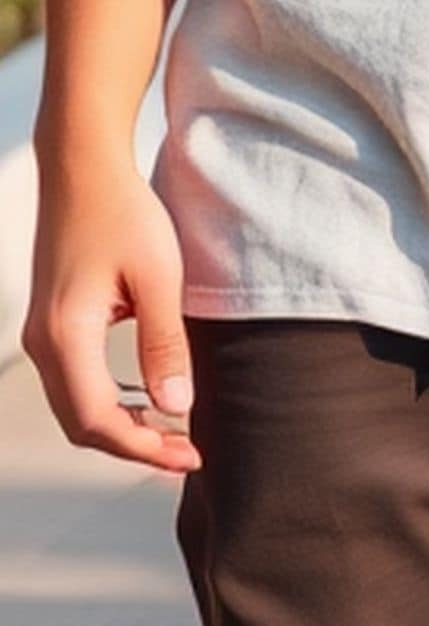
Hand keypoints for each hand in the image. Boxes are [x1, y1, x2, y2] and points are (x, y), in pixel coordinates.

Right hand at [25, 151, 199, 476]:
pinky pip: (77, 382)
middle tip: (188, 453)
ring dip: (123, 425)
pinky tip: (151, 396)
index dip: (143, 446)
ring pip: (76, 406)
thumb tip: (177, 407)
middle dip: (133, 444)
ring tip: (175, 431)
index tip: (189, 455)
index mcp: (66, 337)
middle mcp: (44, 344)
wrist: (84, 170)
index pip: (98, 420)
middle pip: (82, 423)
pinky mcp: (54, 325)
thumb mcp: (159, 276)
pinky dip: (111, 401)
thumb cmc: (124, 214)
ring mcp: (43, 336)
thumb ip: (164, 344)